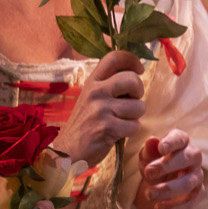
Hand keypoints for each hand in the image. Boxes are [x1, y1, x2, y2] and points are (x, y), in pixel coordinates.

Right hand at [55, 50, 146, 165]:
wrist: (68, 150)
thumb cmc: (86, 123)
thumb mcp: (92, 98)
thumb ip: (109, 85)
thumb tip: (135, 74)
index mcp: (92, 82)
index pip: (114, 58)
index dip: (132, 60)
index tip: (139, 70)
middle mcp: (95, 91)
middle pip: (133, 79)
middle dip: (139, 92)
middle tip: (131, 101)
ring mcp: (100, 109)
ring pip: (139, 106)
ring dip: (135, 117)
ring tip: (120, 121)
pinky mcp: (107, 127)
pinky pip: (135, 126)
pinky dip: (130, 132)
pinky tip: (117, 133)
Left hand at [134, 130, 205, 208]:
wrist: (160, 182)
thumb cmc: (154, 163)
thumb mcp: (147, 157)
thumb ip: (149, 150)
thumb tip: (151, 141)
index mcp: (181, 142)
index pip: (180, 138)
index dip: (172, 143)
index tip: (161, 148)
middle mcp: (194, 156)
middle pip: (188, 158)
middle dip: (167, 166)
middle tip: (148, 173)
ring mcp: (198, 175)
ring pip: (189, 182)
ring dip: (168, 189)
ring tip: (149, 195)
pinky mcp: (199, 192)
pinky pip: (192, 200)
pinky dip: (175, 206)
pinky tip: (159, 208)